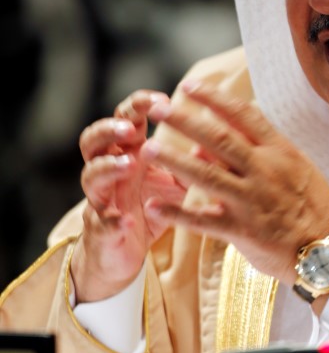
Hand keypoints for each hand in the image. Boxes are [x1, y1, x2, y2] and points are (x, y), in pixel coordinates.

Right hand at [71, 89, 186, 301]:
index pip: (124, 119)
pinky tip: (126, 221)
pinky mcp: (100, 229)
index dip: (138, 105)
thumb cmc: (150, 208)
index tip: (162, 99)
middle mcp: (108, 171)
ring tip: (128, 165)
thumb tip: (214, 141)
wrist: (125, 253)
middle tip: (131, 129)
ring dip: (108, 167)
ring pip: (91, 176)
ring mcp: (101, 199)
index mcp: (127, 153)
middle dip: (109, 130)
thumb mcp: (175, 183)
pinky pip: (101, 222)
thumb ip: (190, 162)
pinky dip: (113, 221)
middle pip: (93, 140)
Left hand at [143, 80, 328, 287]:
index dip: (214, 99)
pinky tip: (154, 206)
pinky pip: (203, 220)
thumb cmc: (313, 206)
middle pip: (218, 139)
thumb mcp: (295, 167)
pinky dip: (177, 214)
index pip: (243, 115)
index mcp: (279, 151)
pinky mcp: (242, 230)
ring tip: (148, 148)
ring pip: (206, 175)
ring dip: (174, 160)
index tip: (190, 87)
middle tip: (157, 107)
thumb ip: (258, 151)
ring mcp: (252, 200)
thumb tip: (214, 143)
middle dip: (185, 120)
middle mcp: (264, 171)